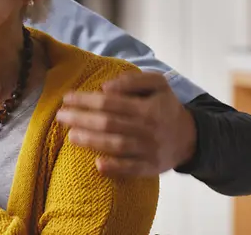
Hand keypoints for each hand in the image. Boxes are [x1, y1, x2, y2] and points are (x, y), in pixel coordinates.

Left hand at [57, 71, 197, 176]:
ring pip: (116, 145)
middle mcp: (148, 128)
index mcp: (148, 107)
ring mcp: (149, 150)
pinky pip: (131, 169)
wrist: (190, 137)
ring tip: (70, 135)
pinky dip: (115, 168)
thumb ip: (133, 80)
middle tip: (60, 116)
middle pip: (109, 123)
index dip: (86, 99)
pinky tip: (97, 164)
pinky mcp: (150, 167)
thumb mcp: (158, 84)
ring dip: (91, 141)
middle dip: (81, 119)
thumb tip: (105, 87)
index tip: (67, 97)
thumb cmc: (166, 107)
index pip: (111, 102)